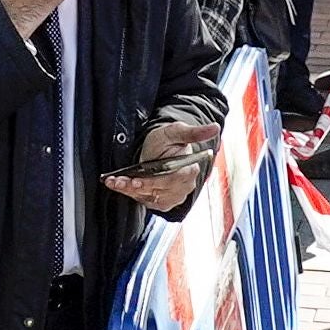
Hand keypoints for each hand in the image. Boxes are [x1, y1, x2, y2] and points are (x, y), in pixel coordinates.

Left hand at [103, 122, 220, 212]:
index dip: (154, 182)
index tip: (137, 180)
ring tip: (115, 182)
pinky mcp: (163, 200)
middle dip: (137, 186)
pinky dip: (131, 195)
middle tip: (119, 181)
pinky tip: (120, 186)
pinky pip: (146, 201)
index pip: (173, 180)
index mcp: (189, 168)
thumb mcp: (176, 131)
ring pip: (151, 197)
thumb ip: (193, 132)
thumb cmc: (167, 139)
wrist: (159, 148)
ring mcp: (173, 195)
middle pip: (160, 190)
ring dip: (130, 191)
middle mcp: (183, 185)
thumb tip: (214, 127)